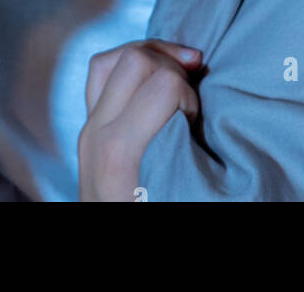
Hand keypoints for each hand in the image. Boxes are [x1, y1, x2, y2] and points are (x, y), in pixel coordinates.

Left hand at [77, 39, 202, 201]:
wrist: (108, 246)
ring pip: (114, 58)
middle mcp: (97, 134)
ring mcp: (88, 127)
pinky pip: (101, 73)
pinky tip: (156, 77)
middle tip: (192, 97)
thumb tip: (214, 120)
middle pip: (135, 60)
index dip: (191, 96)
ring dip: (151, 58)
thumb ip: (187, 152)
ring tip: (181, 72)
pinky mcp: (88, 126)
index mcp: (120, 154)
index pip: (164, 86)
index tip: (198, 123)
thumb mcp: (176, 191)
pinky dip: (131, 64)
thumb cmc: (151, 208)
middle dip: (172, 68)